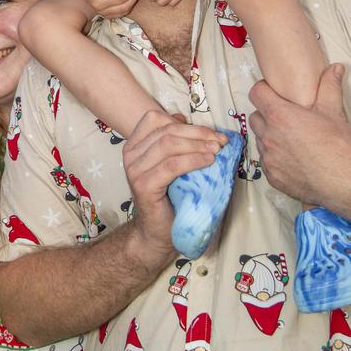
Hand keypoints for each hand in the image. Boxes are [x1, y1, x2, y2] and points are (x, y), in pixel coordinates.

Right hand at [122, 110, 225, 252]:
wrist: (157, 232)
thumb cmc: (168, 197)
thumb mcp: (170, 164)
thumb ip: (174, 142)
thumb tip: (184, 118)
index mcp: (135, 145)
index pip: (156, 118)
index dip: (186, 123)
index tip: (210, 132)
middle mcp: (130, 155)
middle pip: (166, 130)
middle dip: (197, 133)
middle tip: (220, 141)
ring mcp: (135, 170)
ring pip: (168, 145)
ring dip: (197, 145)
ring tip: (217, 151)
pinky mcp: (144, 186)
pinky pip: (171, 166)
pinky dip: (193, 160)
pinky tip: (208, 162)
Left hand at [249, 64, 350, 213]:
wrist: (343, 182)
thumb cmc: (338, 148)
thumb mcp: (334, 113)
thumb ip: (329, 87)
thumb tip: (333, 70)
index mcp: (280, 117)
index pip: (256, 93)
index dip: (263, 90)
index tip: (271, 92)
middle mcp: (269, 136)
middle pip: (255, 117)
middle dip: (266, 114)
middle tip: (284, 116)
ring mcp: (268, 158)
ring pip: (259, 140)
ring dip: (269, 136)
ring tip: (290, 138)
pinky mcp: (272, 176)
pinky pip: (265, 161)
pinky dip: (274, 157)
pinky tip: (292, 157)